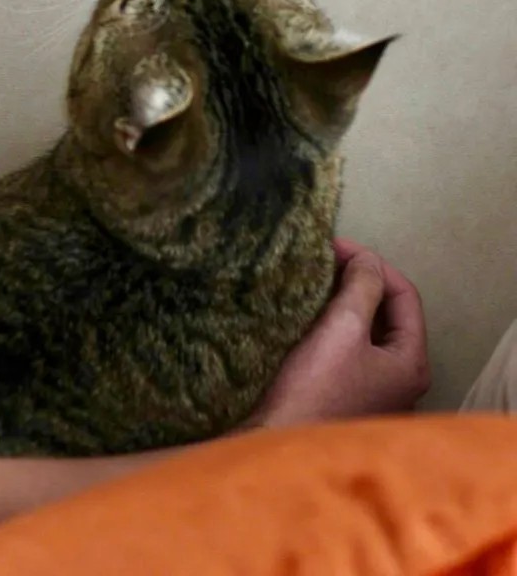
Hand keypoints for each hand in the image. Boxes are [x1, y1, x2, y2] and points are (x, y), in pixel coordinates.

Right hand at [253, 238, 429, 428]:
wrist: (279, 445)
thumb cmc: (317, 388)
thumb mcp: (343, 328)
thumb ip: (362, 286)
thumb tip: (368, 261)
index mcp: (411, 362)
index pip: (405, 295)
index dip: (372, 263)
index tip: (336, 246)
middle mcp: (401, 379)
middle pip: (389, 313)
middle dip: (360, 281)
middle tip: (327, 260)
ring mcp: (375, 392)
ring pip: (368, 331)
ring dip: (346, 301)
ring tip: (318, 281)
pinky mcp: (347, 398)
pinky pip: (350, 349)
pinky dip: (335, 324)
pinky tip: (311, 315)